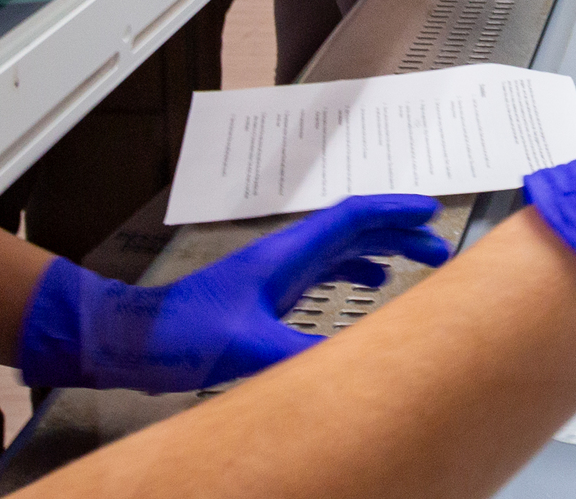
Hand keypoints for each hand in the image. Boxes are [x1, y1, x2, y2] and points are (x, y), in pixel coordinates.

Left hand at [15, 195, 452, 393]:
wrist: (137, 339)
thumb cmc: (182, 334)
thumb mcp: (246, 348)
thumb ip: (298, 355)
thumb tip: (351, 366)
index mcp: (286, 254)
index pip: (351, 218)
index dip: (393, 211)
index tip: (429, 210)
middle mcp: (286, 255)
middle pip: (354, 230)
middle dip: (399, 232)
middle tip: (438, 246)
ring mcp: (277, 272)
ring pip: (342, 249)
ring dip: (381, 250)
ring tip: (415, 263)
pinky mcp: (269, 292)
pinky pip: (324, 271)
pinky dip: (353, 272)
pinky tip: (365, 287)